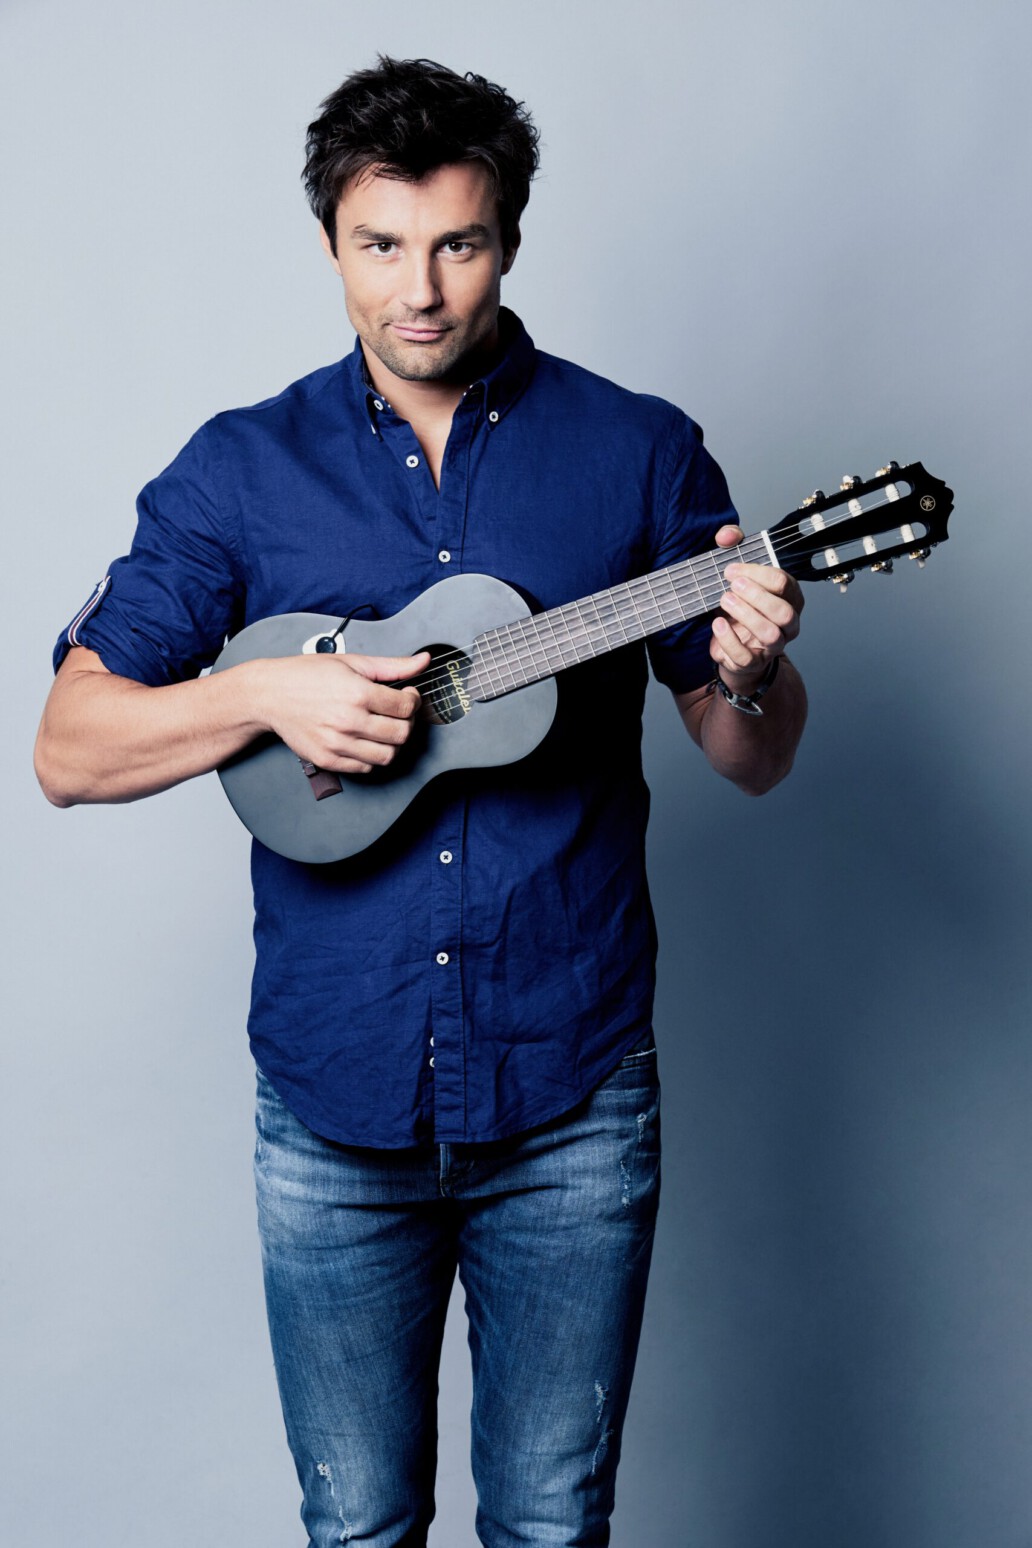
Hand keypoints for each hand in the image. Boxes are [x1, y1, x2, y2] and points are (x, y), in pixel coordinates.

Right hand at [252, 651, 430, 774]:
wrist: (270, 694)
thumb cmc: (307, 675)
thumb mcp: (352, 662)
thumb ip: (392, 665)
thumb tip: (423, 661)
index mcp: (358, 692)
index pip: (406, 707)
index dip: (413, 701)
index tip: (407, 697)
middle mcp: (348, 720)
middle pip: (401, 734)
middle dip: (406, 723)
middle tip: (396, 714)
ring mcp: (337, 743)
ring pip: (387, 756)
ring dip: (391, 743)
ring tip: (382, 728)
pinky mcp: (327, 759)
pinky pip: (365, 768)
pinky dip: (371, 756)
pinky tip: (364, 740)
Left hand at [710, 524, 803, 686]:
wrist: (731, 643)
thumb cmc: (739, 603)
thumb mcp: (737, 570)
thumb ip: (733, 545)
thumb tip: (726, 535)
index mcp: (789, 597)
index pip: (784, 583)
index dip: (757, 573)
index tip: (730, 569)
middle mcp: (787, 622)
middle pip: (784, 611)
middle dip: (757, 596)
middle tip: (731, 586)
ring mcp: (773, 645)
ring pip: (770, 634)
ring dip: (745, 615)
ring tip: (724, 601)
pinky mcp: (753, 663)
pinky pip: (746, 657)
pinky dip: (730, 640)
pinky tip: (717, 624)